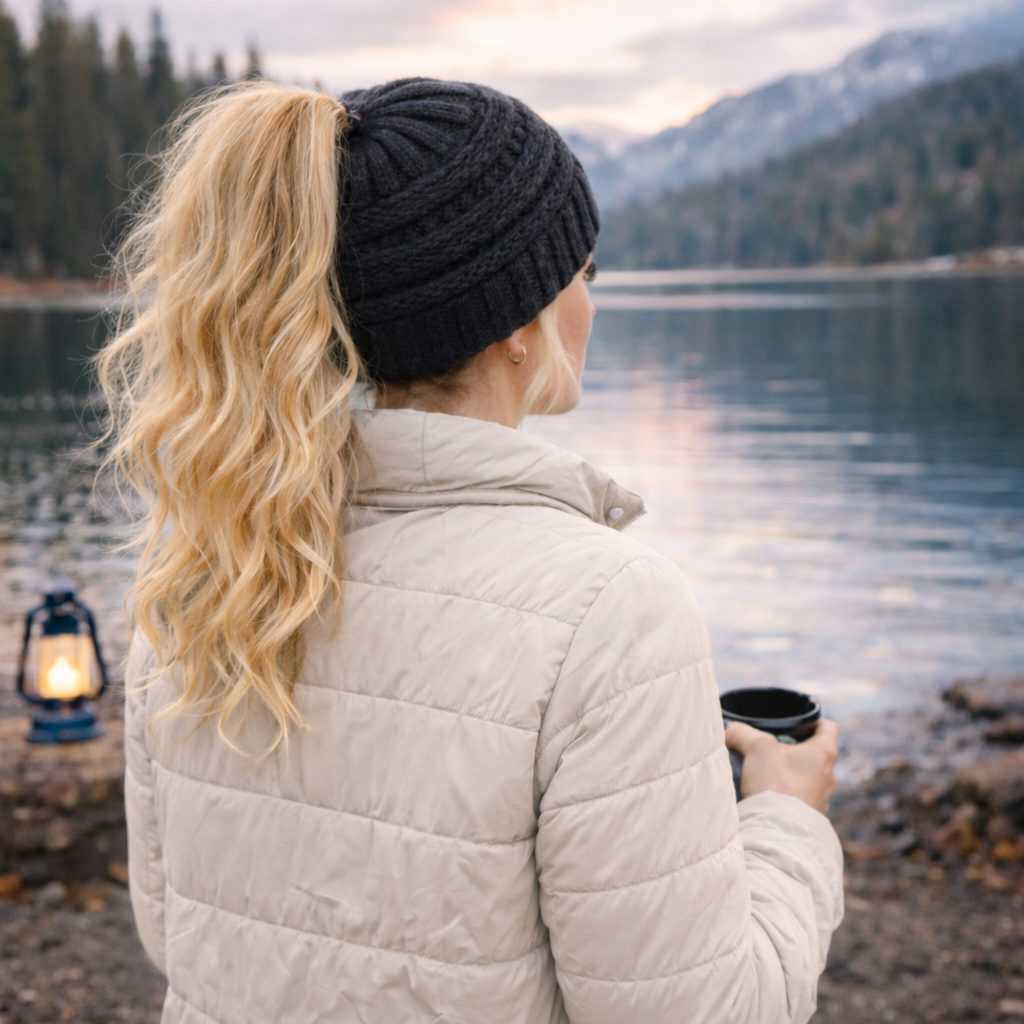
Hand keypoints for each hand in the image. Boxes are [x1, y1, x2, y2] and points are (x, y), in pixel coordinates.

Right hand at [724, 719, 838, 813]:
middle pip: (816, 753)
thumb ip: (742, 732)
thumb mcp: (756, 747)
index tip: (793, 725)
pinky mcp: (812, 816)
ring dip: (792, 774)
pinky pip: (802, 798)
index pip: (828, 727)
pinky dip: (789, 794)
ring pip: (810, 777)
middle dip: (795, 749)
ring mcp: (823, 798)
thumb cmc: (774, 783)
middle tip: (773, 749)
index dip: (811, 721)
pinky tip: (771, 795)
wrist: (777, 829)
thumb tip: (729, 729)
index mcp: (824, 752)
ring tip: (769, 774)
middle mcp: (829, 775)